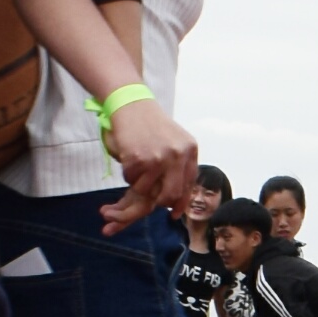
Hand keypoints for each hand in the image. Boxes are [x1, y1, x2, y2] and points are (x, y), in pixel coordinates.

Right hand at [95, 99, 196, 233]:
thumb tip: (176, 202)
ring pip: (146, 191)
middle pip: (170, 196)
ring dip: (137, 184)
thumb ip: (178, 165)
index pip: (188, 185)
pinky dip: (127, 174)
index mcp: (190, 149)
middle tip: (147, 199)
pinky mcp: (139, 159)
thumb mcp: (173, 140)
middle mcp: (178, 155)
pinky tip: (128, 156)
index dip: (180, 202)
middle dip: (156, 203)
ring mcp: (158, 158)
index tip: (173, 213)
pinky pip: (130, 181)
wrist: (130, 103)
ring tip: (135, 165)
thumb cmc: (149, 122)